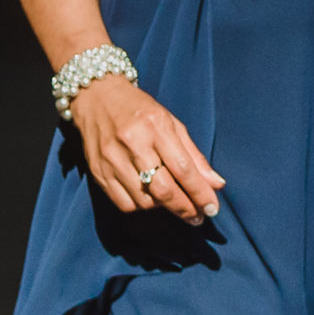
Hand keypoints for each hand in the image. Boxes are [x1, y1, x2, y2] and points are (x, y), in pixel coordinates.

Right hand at [69, 72, 222, 220]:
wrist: (97, 98)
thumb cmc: (140, 110)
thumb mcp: (171, 123)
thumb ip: (194, 155)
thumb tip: (216, 184)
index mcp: (156, 127)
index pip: (183, 168)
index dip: (200, 193)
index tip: (212, 208)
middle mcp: (133, 144)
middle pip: (163, 189)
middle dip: (184, 208)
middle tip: (197, 217)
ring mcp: (112, 160)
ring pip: (144, 201)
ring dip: (163, 207)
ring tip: (171, 199)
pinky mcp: (98, 173)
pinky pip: (124, 204)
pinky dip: (141, 207)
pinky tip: (149, 198)